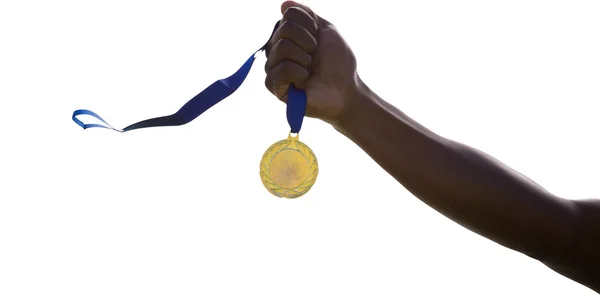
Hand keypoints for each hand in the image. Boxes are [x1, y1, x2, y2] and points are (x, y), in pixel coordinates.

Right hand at [265, 1, 358, 124]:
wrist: (345, 90)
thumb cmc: (337, 62)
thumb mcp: (326, 30)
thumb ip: (306, 15)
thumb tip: (284, 4)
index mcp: (288, 34)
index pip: (290, 14)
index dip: (310, 26)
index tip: (319, 40)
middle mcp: (276, 48)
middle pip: (285, 29)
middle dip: (309, 42)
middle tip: (315, 57)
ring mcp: (273, 66)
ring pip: (283, 47)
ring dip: (305, 59)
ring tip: (310, 70)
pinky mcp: (273, 85)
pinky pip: (282, 69)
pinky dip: (300, 74)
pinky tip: (304, 82)